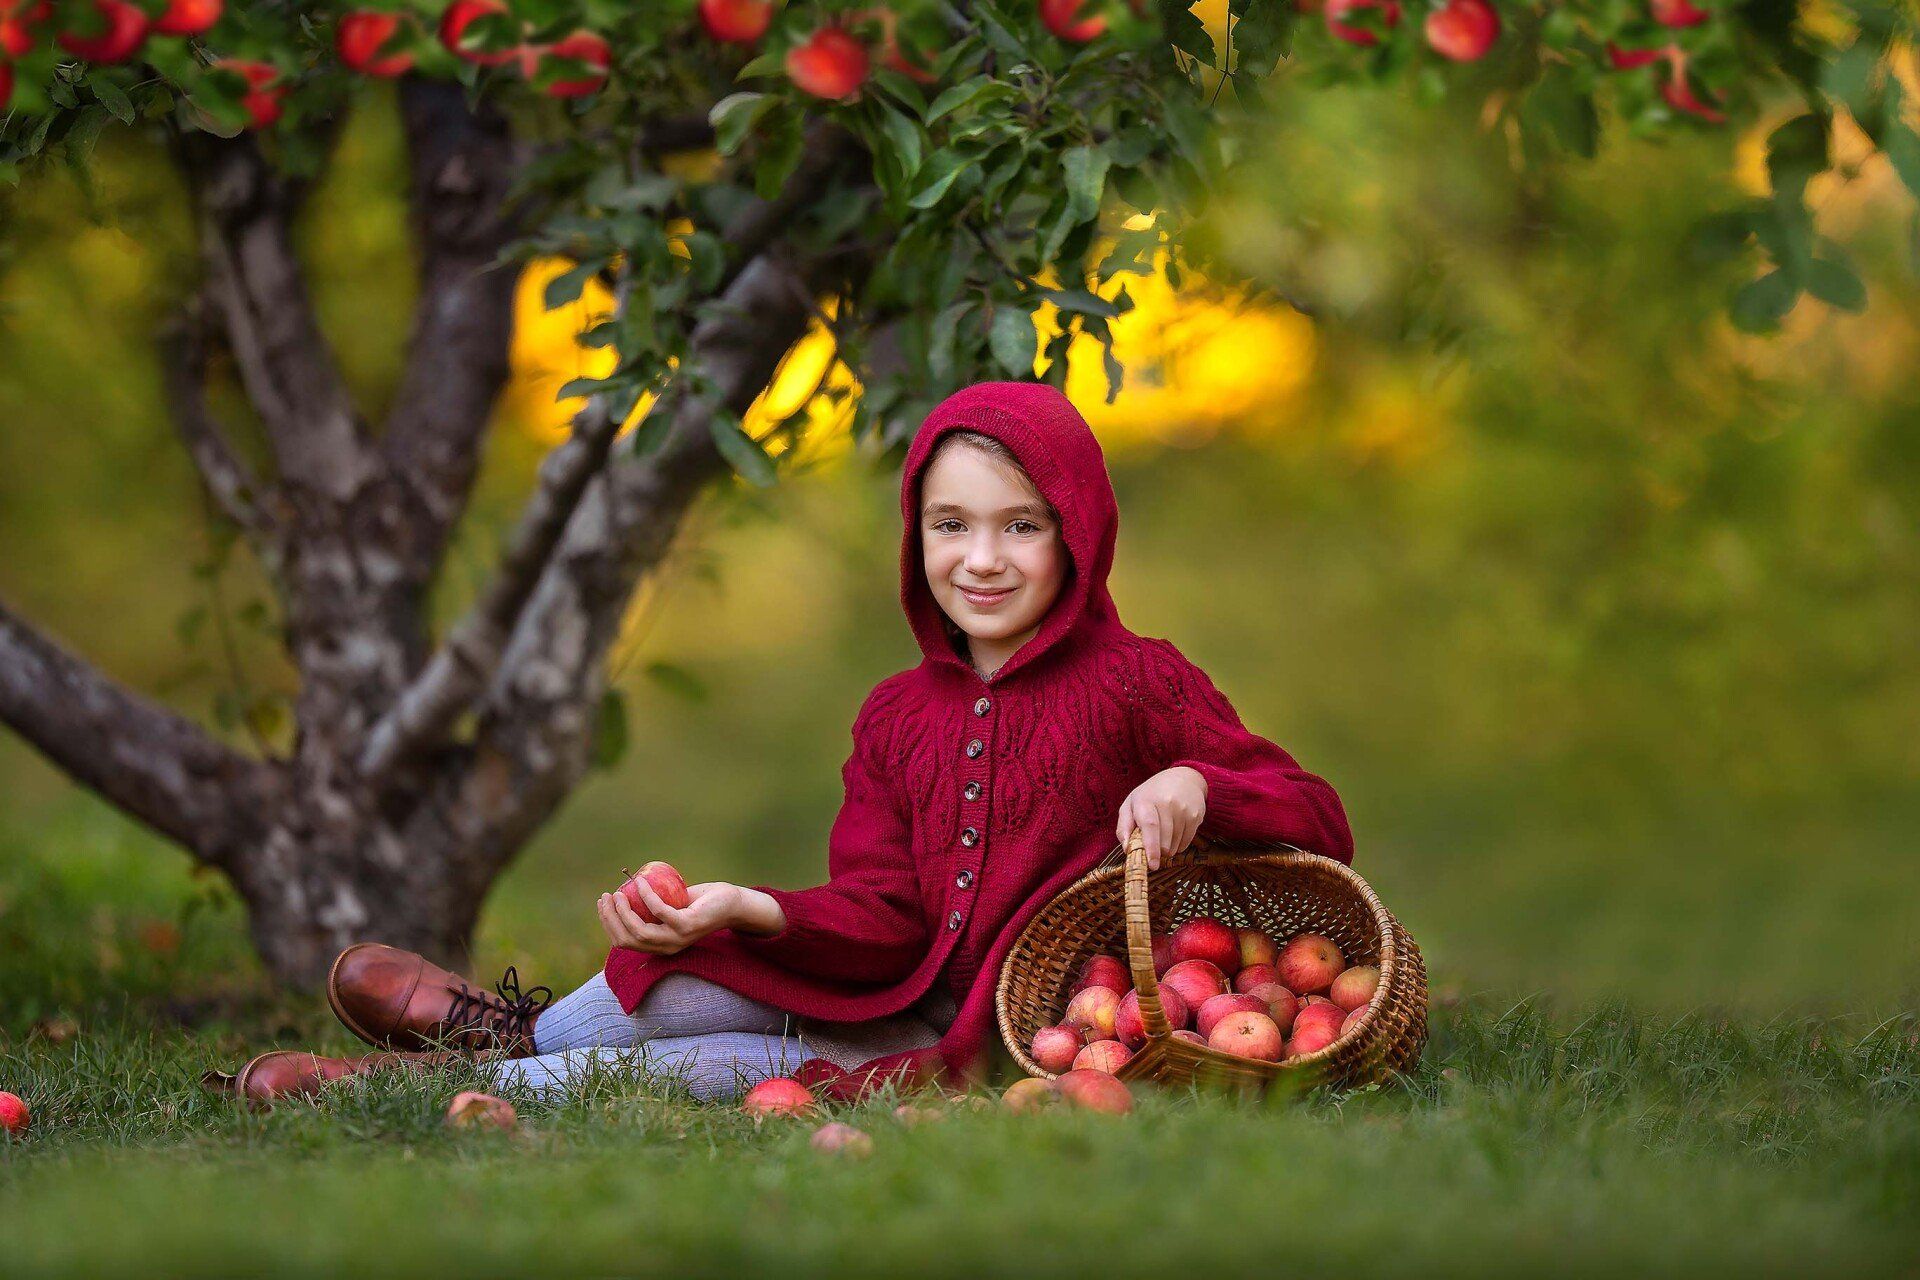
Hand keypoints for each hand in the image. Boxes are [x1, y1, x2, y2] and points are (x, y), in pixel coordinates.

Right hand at [597, 880, 743, 955]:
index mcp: (659, 946)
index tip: (602, 904)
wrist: (730, 904)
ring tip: (619, 892)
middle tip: (606, 896)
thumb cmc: (699, 903)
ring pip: (639, 931)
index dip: (608, 924)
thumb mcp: (670, 906)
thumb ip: (650, 907)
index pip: (625, 942)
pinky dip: (646, 895)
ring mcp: (677, 939)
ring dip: (623, 911)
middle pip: (627, 939)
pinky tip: (640, 882)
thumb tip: (623, 893)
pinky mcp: (687, 926)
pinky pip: (659, 911)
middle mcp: (666, 948)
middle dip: (610, 918)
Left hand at [1115, 766, 1207, 870]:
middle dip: (1157, 852)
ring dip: (1167, 849)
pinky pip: (1186, 843)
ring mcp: (1184, 809)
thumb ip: (1123, 826)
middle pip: (1164, 841)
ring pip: (1175, 845)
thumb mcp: (1131, 803)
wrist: (1184, 778)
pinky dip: (1177, 845)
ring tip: (1163, 835)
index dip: (1151, 847)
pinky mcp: (1196, 816)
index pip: (1150, 826)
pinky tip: (1174, 833)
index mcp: (1146, 800)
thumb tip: (1126, 849)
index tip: (1151, 865)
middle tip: (1152, 848)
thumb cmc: (1152, 794)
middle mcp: (1167, 803)